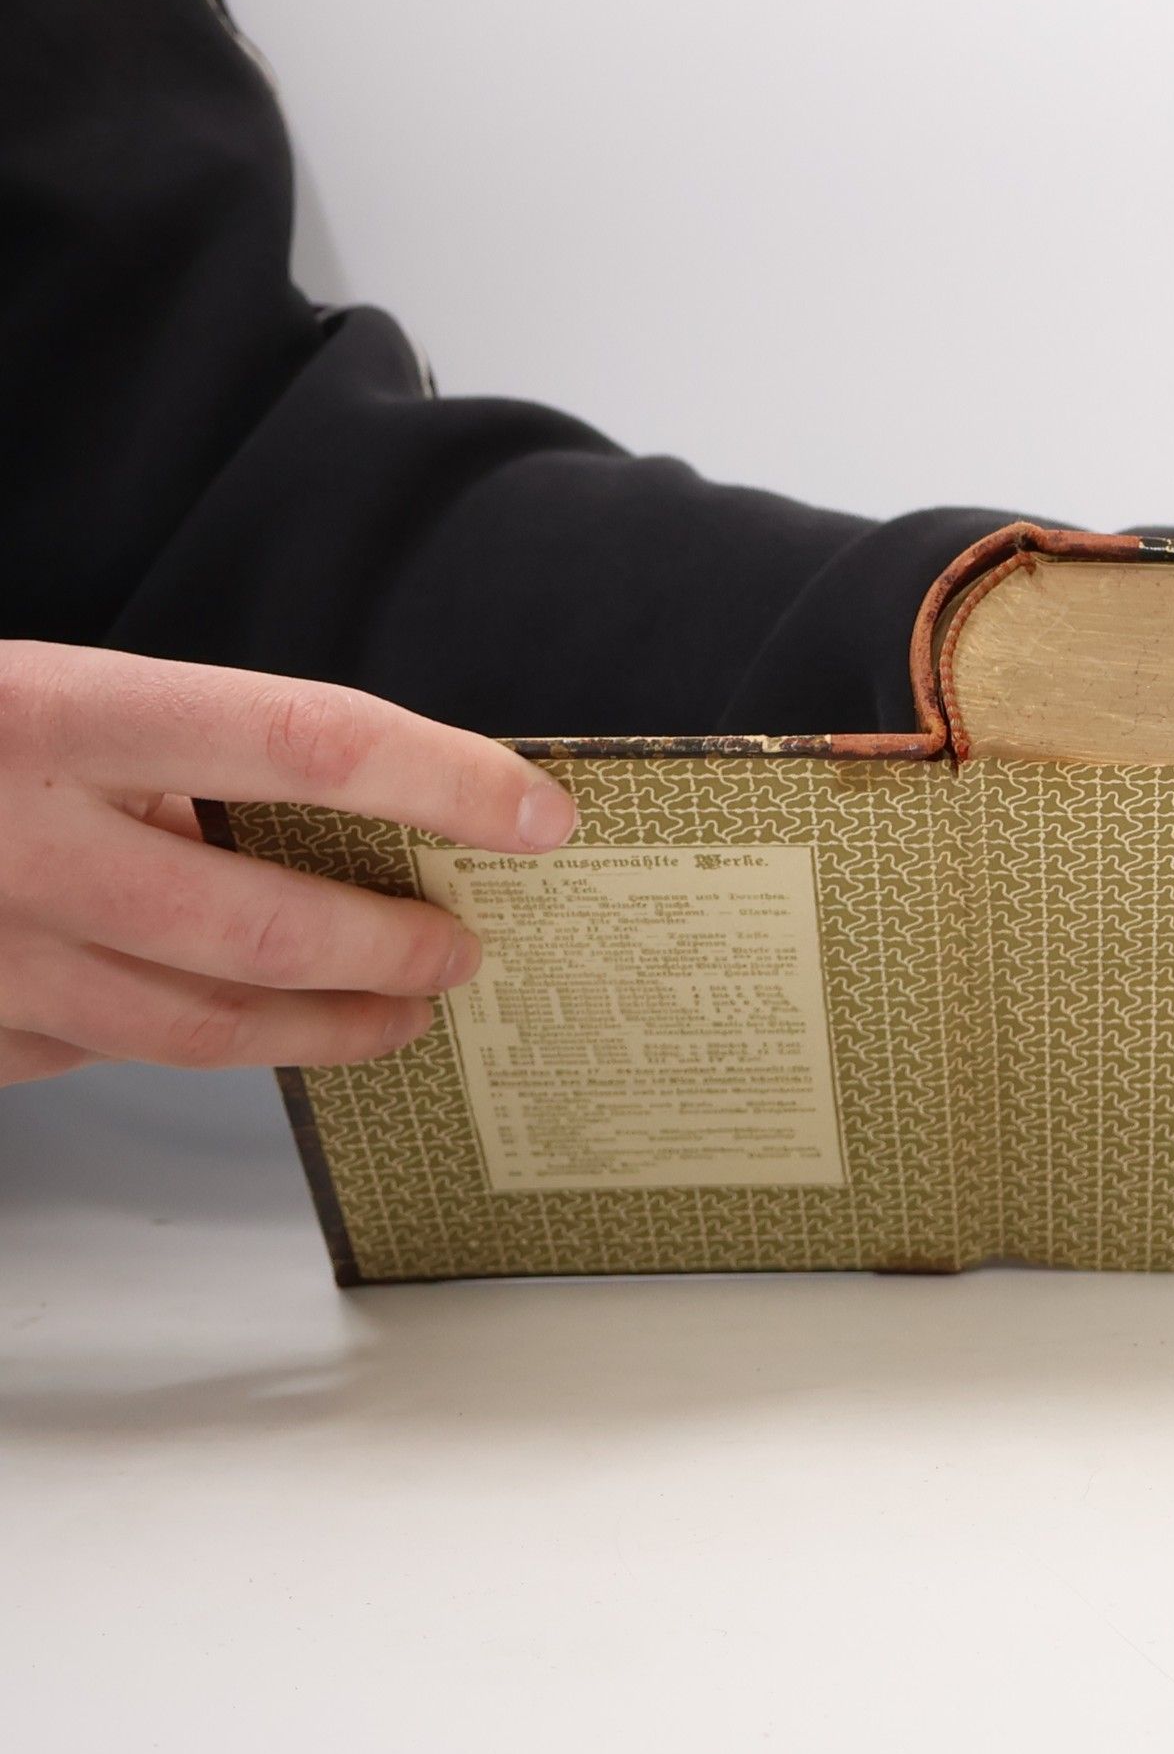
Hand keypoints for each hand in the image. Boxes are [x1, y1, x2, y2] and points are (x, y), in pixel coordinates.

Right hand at [0, 642, 576, 1087]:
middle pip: (264, 921)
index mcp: (49, 711)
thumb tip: (359, 820)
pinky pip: (108, 1051)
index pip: (302, 740)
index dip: (440, 778)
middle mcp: (14, 841)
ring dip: (327, 1026)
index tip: (540, 811)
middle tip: (465, 950)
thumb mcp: (53, 703)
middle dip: (393, 947)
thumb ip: (184, 757)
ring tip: (401, 1012)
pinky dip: (190, 1034)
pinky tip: (245, 1018)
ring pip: (201, 1023)